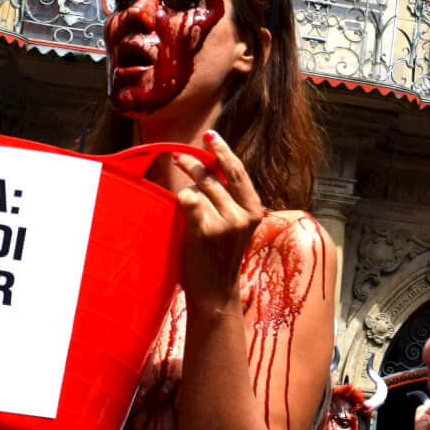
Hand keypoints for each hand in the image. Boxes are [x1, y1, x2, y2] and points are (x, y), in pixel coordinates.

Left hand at [172, 131, 265, 314]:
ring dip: (185, 178)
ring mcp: (225, 223)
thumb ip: (229, 203)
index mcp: (254, 211)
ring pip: (201, 188)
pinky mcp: (205, 231)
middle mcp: (242, 215)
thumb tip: (208, 172)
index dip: (224, 152)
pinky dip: (182, 197)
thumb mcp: (235, 228)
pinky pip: (189, 202)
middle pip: (218, 175)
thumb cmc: (220, 259)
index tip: (211, 137)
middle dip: (200, 158)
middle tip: (179, 154)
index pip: (238, 173)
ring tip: (175, 172)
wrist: (215, 292)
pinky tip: (178, 197)